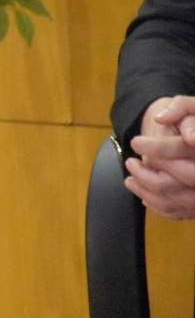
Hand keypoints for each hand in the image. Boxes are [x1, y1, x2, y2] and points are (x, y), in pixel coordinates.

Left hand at [125, 96, 194, 219]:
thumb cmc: (193, 120)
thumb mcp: (190, 106)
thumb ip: (180, 107)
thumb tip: (161, 118)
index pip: (178, 149)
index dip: (155, 147)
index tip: (134, 141)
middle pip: (173, 181)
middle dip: (145, 174)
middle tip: (130, 162)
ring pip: (174, 200)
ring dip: (145, 191)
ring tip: (129, 179)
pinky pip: (179, 212)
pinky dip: (158, 206)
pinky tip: (144, 195)